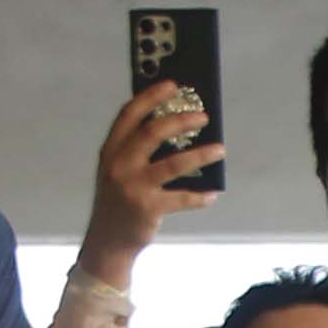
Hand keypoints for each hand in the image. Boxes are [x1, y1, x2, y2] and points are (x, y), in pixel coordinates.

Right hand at [81, 78, 217, 278]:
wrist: (107, 242)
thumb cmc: (119, 201)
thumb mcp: (117, 170)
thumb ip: (135, 149)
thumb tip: (176, 127)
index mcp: (111, 150)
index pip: (129, 115)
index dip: (150, 96)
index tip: (172, 85)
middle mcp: (119, 165)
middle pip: (152, 132)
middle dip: (181, 120)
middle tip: (203, 116)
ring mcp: (132, 186)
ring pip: (173, 163)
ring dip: (201, 155)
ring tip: (220, 149)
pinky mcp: (147, 208)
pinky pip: (181, 198)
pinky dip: (200, 196)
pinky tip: (212, 194)